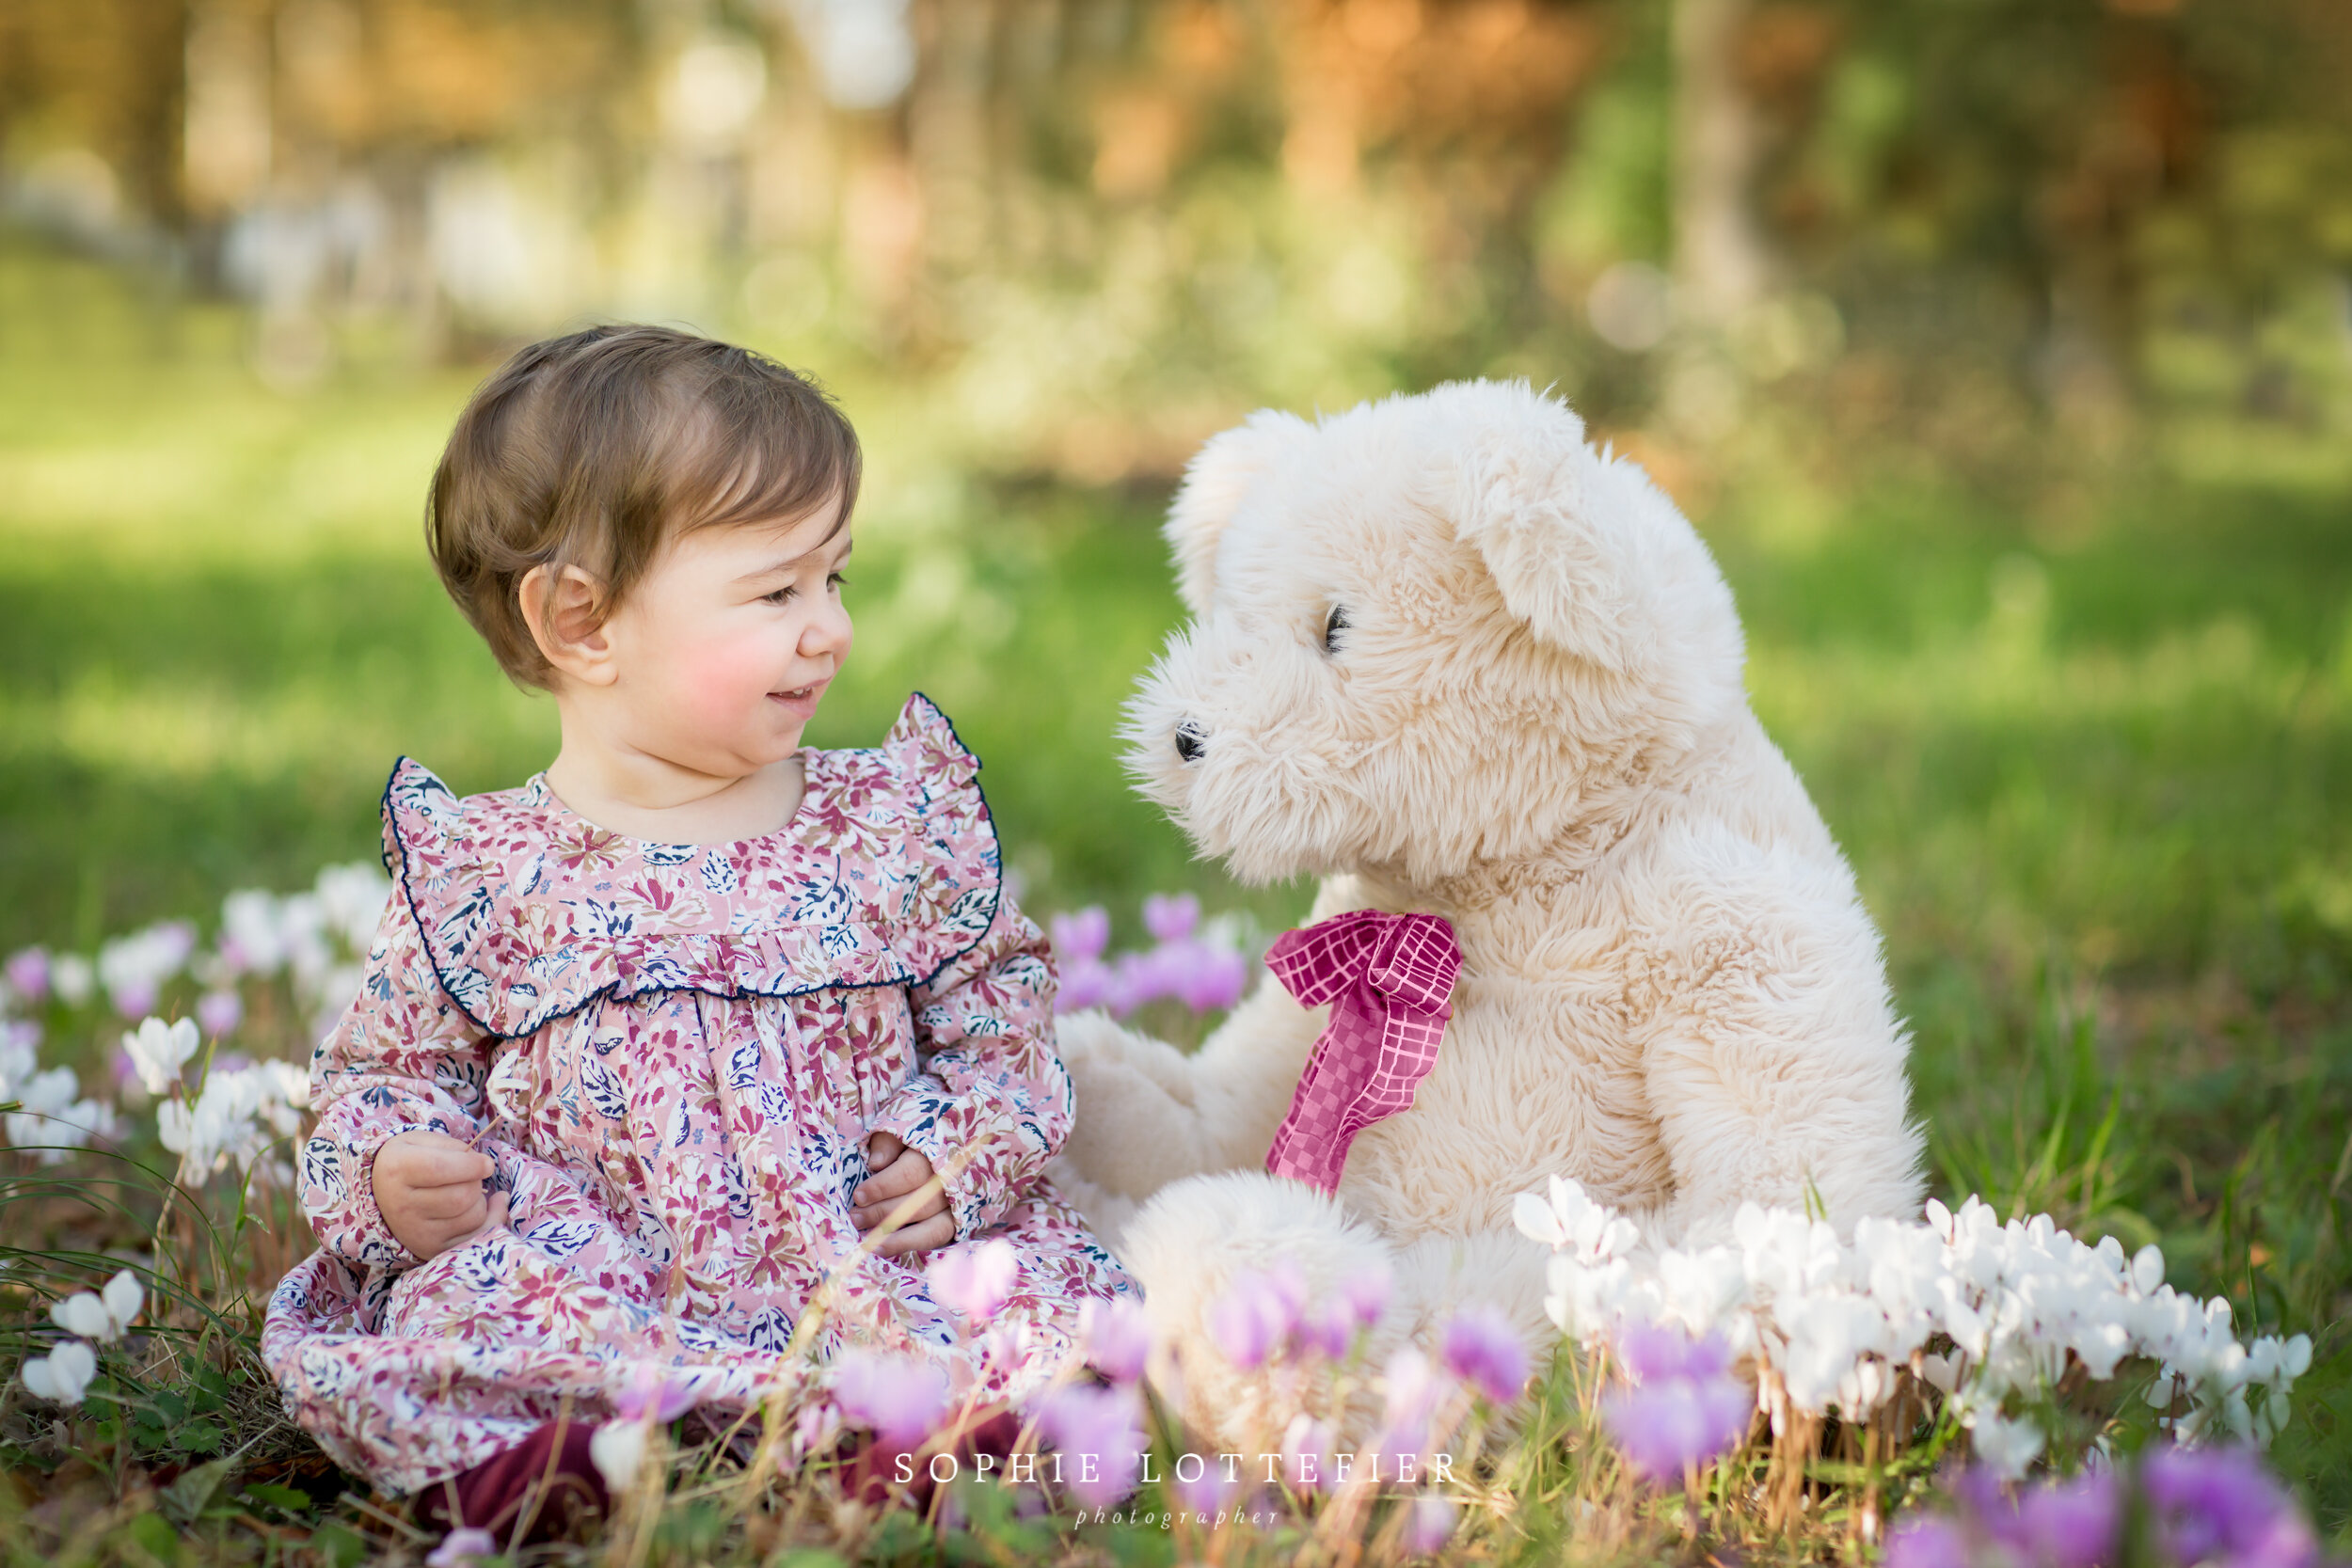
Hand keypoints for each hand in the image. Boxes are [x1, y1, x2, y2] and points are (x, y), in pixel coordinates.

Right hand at [374, 1130, 507, 1260]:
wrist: (382, 1195)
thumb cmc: (409, 1162)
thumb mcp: (421, 1141)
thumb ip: (454, 1147)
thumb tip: (487, 1167)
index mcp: (397, 1170)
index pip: (439, 1168)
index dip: (471, 1165)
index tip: (486, 1163)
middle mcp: (402, 1206)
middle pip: (462, 1196)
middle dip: (476, 1182)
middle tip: (468, 1176)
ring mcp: (416, 1233)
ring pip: (473, 1216)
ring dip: (479, 1201)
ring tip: (461, 1191)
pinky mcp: (432, 1249)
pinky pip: (476, 1235)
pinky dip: (487, 1219)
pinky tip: (480, 1207)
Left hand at [853, 1131, 953, 1257]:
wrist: (963, 1134)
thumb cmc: (925, 1128)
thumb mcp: (907, 1120)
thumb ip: (890, 1140)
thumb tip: (876, 1164)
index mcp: (942, 1149)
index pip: (911, 1173)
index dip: (883, 1186)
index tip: (859, 1195)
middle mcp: (956, 1178)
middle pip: (919, 1201)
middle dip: (882, 1211)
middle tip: (855, 1217)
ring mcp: (962, 1201)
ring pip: (931, 1225)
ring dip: (895, 1235)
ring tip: (867, 1239)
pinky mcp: (961, 1219)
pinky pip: (937, 1236)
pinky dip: (911, 1243)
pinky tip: (884, 1247)